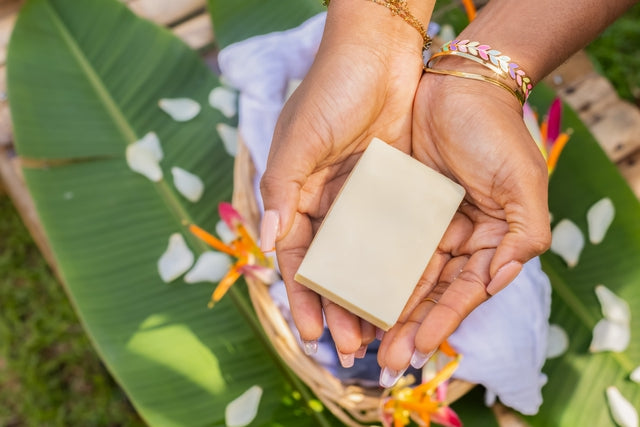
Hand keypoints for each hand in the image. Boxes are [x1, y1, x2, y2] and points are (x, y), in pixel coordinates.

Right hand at [260, 4, 425, 362]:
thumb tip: (265, 242)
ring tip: (380, 334)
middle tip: (351, 348)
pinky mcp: (397, 188)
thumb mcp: (300, 140)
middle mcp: (328, 200)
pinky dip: (400, 264)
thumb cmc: (332, 89)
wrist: (382, 50)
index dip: (302, 296)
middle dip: (338, 307)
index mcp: (297, 192)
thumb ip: (282, 190)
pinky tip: (409, 293)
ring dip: (370, 294)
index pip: (296, 256)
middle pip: (332, 266)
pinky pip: (397, 234)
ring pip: (366, 258)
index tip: (313, 332)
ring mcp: (364, 197)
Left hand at [377, 72, 550, 382]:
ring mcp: (419, 223)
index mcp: (485, 242)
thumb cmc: (496, 133)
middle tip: (382, 360)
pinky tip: (344, 289)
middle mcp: (450, 239)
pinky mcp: (390, 202)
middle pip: (425, 292)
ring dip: (379, 305)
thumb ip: (524, 235)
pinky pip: (374, 240)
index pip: (461, 293)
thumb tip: (501, 281)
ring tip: (356, 337)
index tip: (415, 350)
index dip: (440, 322)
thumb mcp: (523, 184)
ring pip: (396, 273)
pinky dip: (363, 265)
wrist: (458, 84)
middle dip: (404, 326)